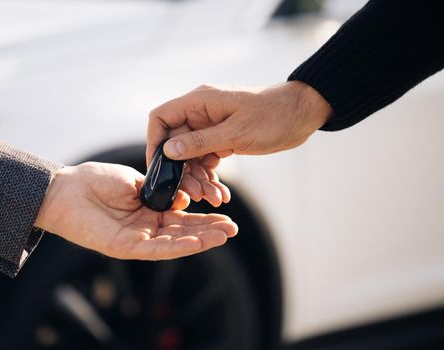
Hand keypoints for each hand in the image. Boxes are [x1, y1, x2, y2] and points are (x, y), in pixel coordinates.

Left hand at [34, 162, 237, 259]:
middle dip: (209, 230)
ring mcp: (137, 238)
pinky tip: (197, 242)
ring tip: (225, 235)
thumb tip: (181, 199)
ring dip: (200, 240)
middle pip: (183, 231)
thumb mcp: (135, 181)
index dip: (203, 216)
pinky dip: (178, 246)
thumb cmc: (95, 181)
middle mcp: (146, 227)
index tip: (224, 210)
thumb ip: (158, 191)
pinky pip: (157, 249)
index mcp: (149, 209)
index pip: (182, 216)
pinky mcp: (125, 247)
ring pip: (174, 243)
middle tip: (234, 229)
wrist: (66, 189)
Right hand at [147, 81, 331, 205]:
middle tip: (194, 195)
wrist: (302, 114)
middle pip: (175, 143)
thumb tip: (168, 151)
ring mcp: (211, 126)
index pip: (161, 118)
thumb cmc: (273, 116)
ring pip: (191, 156)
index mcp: (199, 102)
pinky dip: (211, 177)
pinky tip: (220, 193)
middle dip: (182, 171)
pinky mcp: (222, 139)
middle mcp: (200, 113)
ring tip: (214, 199)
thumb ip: (200, 142)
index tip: (159, 168)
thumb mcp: (236, 132)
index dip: (155, 142)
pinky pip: (207, 159)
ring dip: (199, 179)